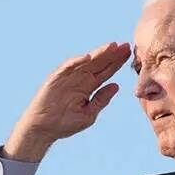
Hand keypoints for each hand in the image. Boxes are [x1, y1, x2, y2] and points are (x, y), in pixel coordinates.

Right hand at [3, 41, 131, 161]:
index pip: (106, 72)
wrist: (44, 129)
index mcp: (89, 87)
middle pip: (99, 64)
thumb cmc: (65, 123)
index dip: (117, 63)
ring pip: (86, 62)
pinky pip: (67, 68)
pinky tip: (88, 57)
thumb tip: (116, 86)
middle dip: (112, 55)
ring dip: (98, 54)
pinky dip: (77, 62)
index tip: (130, 54)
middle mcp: (80, 79)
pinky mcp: (56, 78)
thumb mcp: (89, 114)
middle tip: (126, 45)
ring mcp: (69, 77)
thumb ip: (101, 100)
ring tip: (112, 47)